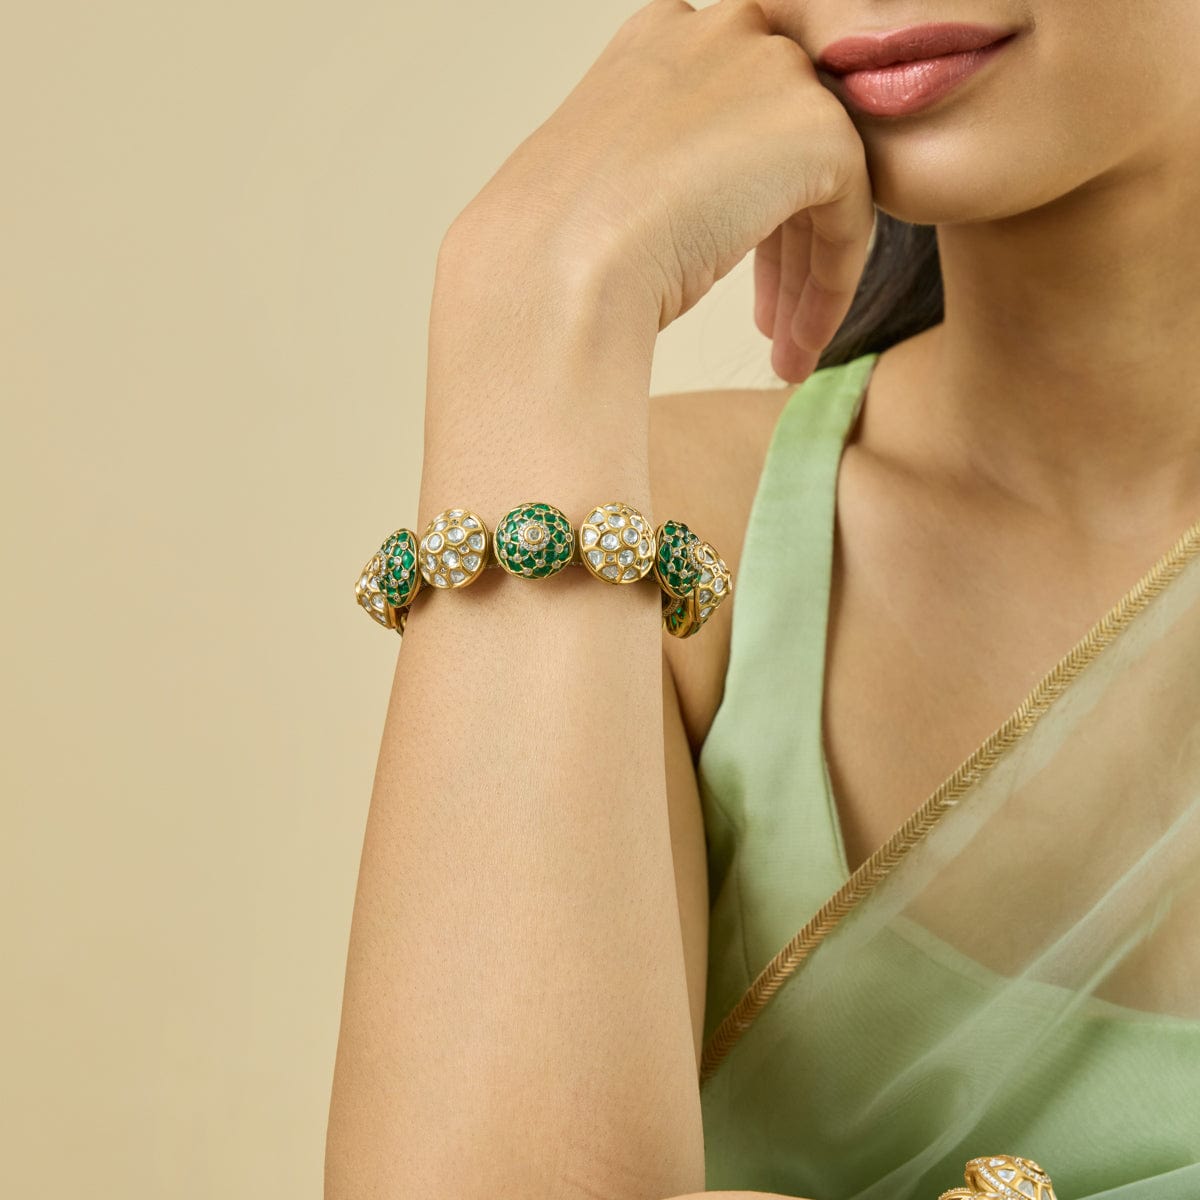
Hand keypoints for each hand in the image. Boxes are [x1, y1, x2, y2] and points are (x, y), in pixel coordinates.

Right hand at [448, 0, 874, 382]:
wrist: (558, 270)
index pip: (732, 119)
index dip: (739, 204)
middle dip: (779, 245)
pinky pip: (848, 219)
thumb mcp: (609, 185)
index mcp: (660, 40)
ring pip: (818, 186)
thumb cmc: (555, 250)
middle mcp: (723, 34)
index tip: (727, 277)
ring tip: (785, 352)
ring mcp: (774, 73)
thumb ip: (662, 168)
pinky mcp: (819, 130)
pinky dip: (829, 288)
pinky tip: (797, 348)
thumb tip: (689, 210)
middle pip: (781, 149)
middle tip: (767, 322)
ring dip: (804, 279)